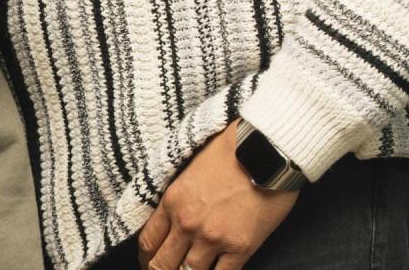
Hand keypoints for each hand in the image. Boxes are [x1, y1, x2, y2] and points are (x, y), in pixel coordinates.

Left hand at [137, 121, 297, 269]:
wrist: (264, 150)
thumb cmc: (228, 152)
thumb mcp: (190, 168)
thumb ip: (177, 197)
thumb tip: (170, 219)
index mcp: (172, 200)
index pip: (147, 241)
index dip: (144, 258)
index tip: (148, 263)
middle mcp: (188, 223)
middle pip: (162, 265)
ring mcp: (214, 238)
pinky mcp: (240, 248)